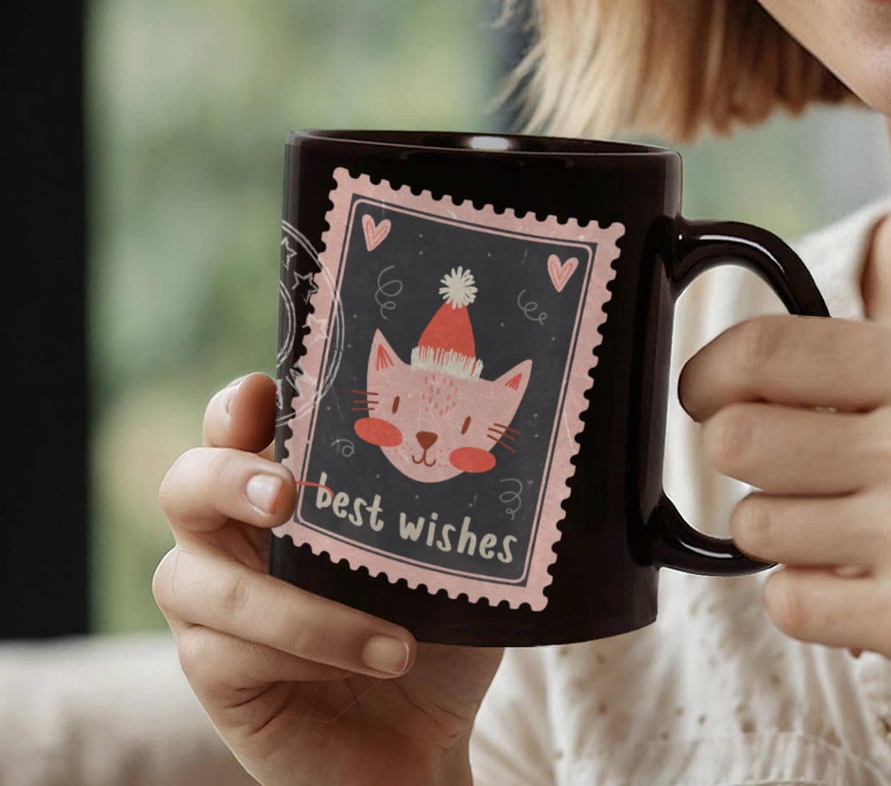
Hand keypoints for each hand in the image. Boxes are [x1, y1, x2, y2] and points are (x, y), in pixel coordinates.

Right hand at [154, 372, 501, 785]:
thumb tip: (462, 438)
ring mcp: (210, 602)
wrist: (423, 738)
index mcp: (282, 481)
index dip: (240, 404)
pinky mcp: (211, 672)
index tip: (268, 396)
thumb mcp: (444, 550)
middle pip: (184, 483)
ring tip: (395, 639)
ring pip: (197, 582)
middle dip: (227, 477)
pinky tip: (373, 661)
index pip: (237, 422)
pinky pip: (227, 654)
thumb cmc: (431, 623)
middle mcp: (230, 532)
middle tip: (286, 494)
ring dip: (301, 609)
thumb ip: (430, 499)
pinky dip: (307, 656)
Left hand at [679, 317, 890, 718]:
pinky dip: (806, 593)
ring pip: (755, 525)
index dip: (708, 372)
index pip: (761, 350)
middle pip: (735, 440)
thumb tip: (744, 376)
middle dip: (740, 454)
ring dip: (781, 528)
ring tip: (844, 526)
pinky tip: (860, 580)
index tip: (700, 391)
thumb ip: (873, 372)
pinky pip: (788, 602)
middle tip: (778, 467)